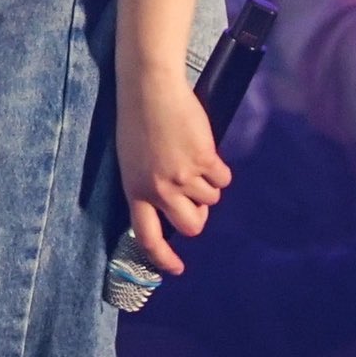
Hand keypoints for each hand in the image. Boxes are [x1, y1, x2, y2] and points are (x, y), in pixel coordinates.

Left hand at [115, 69, 231, 277]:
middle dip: (199, 218)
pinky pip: (223, 179)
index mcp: (135, 191)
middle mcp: (159, 190)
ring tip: (193, 158)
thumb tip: (172, 209)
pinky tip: (205, 149)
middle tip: (197, 202)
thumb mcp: (132, 160)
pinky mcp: (204, 160)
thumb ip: (148, 186)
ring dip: (208, 185)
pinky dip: (219, 169)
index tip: (177, 269)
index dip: (163, 258)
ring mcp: (183, 177)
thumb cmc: (138, 118)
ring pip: (210, 200)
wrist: (150, 87)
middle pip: (191, 226)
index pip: (148, 238)